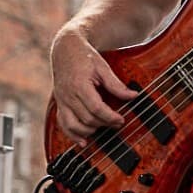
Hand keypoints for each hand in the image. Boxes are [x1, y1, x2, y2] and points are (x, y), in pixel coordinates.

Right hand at [50, 29, 137, 145]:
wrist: (65, 50)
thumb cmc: (84, 57)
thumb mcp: (103, 67)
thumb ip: (116, 84)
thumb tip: (133, 96)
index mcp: (79, 85)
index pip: (95, 108)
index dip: (110, 117)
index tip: (122, 119)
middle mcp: (68, 95)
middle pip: (86, 118)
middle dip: (104, 124)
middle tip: (118, 123)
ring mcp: (61, 101)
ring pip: (73, 125)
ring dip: (89, 131)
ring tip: (103, 128)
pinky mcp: (59, 104)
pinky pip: (63, 124)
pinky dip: (72, 135)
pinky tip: (83, 142)